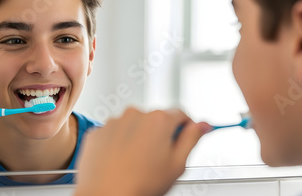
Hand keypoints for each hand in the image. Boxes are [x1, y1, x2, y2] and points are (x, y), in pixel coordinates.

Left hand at [74, 107, 210, 195]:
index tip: (185, 137)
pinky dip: (118, 142)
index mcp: (159, 120)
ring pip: (134, 125)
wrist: (106, 195)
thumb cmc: (141, 184)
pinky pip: (114, 132)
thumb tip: (202, 125)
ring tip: (137, 163)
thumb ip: (192, 139)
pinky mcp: (98, 132)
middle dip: (160, 134)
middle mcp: (135, 114)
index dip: (186, 127)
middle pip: (156, 118)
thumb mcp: (177, 164)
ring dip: (138, 137)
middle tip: (159, 158)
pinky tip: (121, 161)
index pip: (181, 114)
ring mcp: (114, 122)